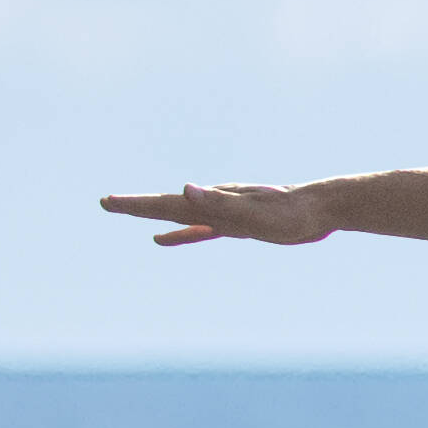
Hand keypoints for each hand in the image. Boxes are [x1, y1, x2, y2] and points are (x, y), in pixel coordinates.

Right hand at [100, 182, 333, 248]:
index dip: (135, 204)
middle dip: (135, 206)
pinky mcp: (237, 225)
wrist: (322, 209)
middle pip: (166, 206)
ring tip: (127, 213)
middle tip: (105, 203)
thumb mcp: (253, 213)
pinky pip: (200, 231)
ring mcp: (224, 214)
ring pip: (180, 216)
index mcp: (213, 202)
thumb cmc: (290, 213)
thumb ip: (219, 201)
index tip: (107, 202)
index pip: (166, 203)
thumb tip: (185, 188)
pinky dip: (180, 234)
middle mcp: (214, 204)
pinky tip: (164, 239)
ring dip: (153, 217)